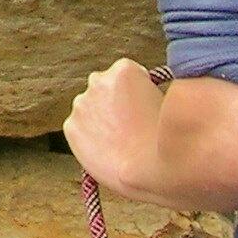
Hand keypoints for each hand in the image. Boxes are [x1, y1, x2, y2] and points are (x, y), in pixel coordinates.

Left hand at [65, 57, 165, 203]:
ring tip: (120, 141)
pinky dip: (89, 137)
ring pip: (90, 109)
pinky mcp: (70, 126)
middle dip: (114, 103)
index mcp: (124, 69)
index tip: (143, 108)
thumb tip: (143, 97)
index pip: (127, 75)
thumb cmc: (166, 140)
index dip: (137, 93)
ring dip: (100, 119)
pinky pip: (79, 129)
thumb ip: (149, 92)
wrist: (147, 169)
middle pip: (104, 88)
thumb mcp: (167, 102)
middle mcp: (98, 80)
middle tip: (130, 126)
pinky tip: (106, 150)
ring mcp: (81, 103)